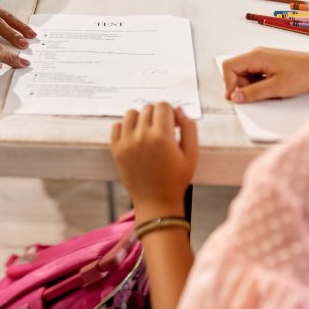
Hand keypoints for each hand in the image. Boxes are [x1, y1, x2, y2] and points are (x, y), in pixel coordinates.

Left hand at [110, 103, 197, 221]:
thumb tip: (179, 110)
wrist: (156, 202)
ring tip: (148, 132)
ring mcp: (126, 142)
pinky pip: (117, 126)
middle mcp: (141, 136)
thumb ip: (189, 128)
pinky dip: (126, 127)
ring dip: (141, 118)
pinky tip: (135, 136)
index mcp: (161, 136)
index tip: (173, 124)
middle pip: (148, 108)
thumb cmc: (176, 180)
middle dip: (157, 115)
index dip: (170, 112)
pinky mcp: (116, 149)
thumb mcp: (192, 154)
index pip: (163, 106)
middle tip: (162, 130)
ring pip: (131, 113)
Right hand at [222, 47, 308, 102]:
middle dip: (241, 86)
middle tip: (256, 97)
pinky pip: (256, 75)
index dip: (229, 84)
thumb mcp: (276, 88)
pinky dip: (259, 84)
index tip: (235, 98)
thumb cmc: (303, 74)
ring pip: (246, 74)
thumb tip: (235, 97)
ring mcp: (264, 58)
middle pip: (236, 71)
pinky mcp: (270, 63)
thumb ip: (253, 93)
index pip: (230, 67)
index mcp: (256, 56)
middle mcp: (257, 54)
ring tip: (269, 92)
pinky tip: (273, 89)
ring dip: (251, 86)